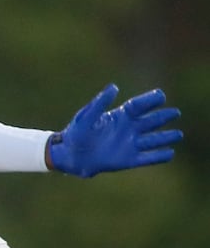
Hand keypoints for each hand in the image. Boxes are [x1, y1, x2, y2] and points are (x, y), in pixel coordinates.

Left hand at [48, 84, 181, 178]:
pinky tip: (170, 153)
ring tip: (178, 134)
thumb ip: (99, 103)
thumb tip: (114, 88)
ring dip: (166, 137)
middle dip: (163, 116)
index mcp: (118, 116)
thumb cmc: (76, 133)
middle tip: (175, 112)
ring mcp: (129, 144)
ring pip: (152, 140)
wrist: (69, 155)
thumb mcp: (86, 116)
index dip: (150, 100)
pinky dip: (159, 156)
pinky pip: (147, 158)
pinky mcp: (128, 160)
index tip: (161, 96)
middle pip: (150, 121)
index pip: (138, 106)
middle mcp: (127, 129)